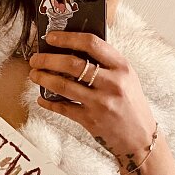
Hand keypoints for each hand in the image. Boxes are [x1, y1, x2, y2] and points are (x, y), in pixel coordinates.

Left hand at [28, 30, 155, 159]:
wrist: (140, 137)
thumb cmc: (131, 104)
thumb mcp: (126, 78)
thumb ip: (106, 64)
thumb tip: (74, 49)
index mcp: (121, 67)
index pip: (92, 43)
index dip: (67, 38)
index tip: (51, 37)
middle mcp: (112, 83)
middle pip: (73, 64)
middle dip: (48, 59)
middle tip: (36, 59)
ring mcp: (100, 103)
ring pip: (64, 85)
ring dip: (44, 78)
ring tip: (34, 75)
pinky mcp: (90, 120)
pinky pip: (63, 108)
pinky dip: (49, 102)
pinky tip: (42, 98)